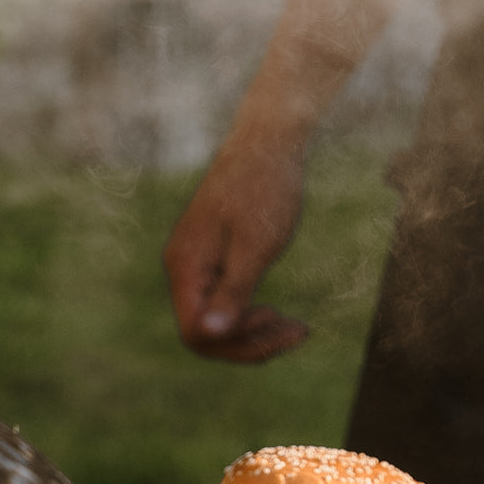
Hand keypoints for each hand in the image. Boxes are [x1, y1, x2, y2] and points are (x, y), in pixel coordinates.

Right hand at [164, 135, 309, 362]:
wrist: (269, 141)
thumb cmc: (265, 188)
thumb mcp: (255, 246)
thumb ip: (231, 292)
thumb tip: (207, 335)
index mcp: (186, 266)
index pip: (196, 333)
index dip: (235, 342)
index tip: (275, 318)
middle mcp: (183, 268)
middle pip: (206, 333)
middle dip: (252, 342)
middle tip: (299, 333)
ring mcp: (197, 264)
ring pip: (219, 320)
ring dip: (258, 333)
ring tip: (300, 331)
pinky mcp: (214, 258)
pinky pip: (227, 301)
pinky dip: (256, 315)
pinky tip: (284, 317)